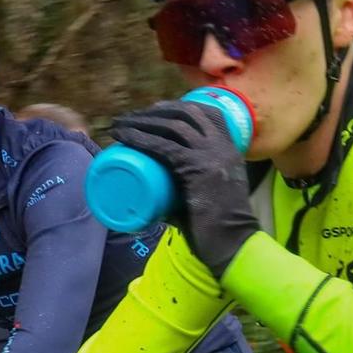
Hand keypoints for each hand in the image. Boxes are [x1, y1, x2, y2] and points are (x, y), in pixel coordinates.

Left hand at [109, 99, 258, 274]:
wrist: (234, 244)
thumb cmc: (218, 229)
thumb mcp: (207, 198)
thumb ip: (184, 195)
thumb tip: (152, 201)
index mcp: (229, 148)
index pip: (203, 112)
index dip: (175, 107)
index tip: (151, 112)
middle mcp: (222, 146)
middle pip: (184, 113)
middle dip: (152, 112)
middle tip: (128, 118)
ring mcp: (211, 155)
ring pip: (172, 125)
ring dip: (141, 121)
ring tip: (119, 124)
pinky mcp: (197, 169)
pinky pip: (164, 146)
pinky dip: (140, 138)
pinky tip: (123, 135)